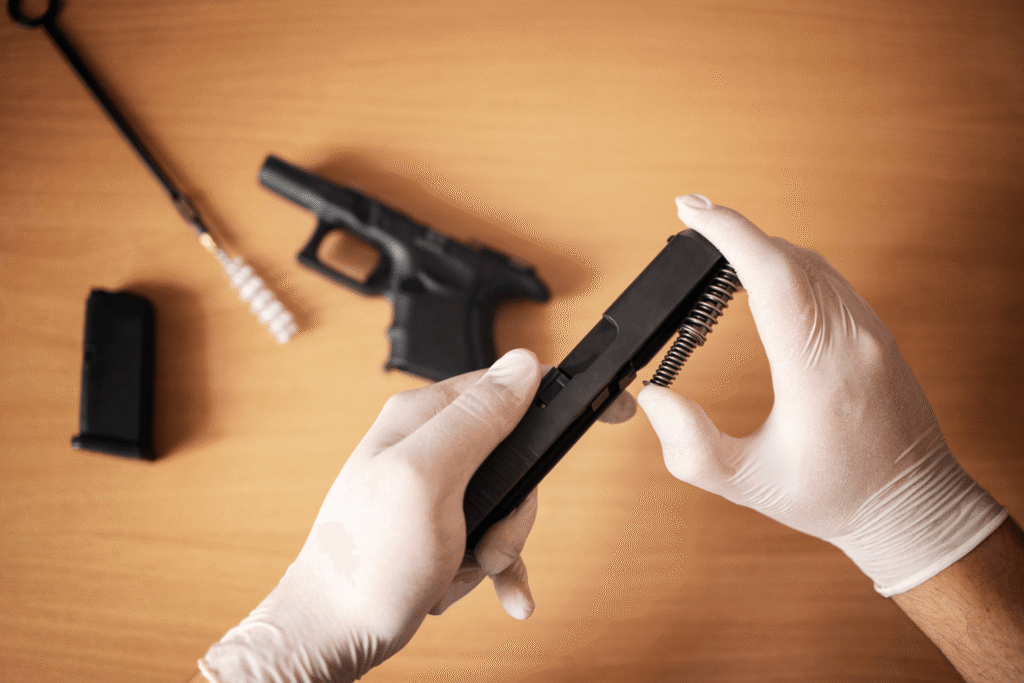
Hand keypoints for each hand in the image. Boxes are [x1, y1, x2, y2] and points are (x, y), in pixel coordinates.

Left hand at [200, 349, 543, 682]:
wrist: (334, 632)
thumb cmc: (369, 561)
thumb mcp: (428, 478)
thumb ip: (477, 419)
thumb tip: (522, 362)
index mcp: (422, 416)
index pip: (503, 389)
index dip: (538, 419)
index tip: (564, 447)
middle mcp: (426, 445)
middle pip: (512, 455)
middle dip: (514, 508)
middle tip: (490, 540)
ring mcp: (432, 488)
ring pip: (505, 502)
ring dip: (501, 545)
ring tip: (472, 568)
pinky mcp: (438, 526)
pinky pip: (490, 536)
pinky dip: (500, 567)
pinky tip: (506, 592)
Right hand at [638, 194, 1006, 595]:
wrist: (912, 507)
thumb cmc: (837, 497)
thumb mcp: (750, 483)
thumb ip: (692, 449)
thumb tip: (654, 398)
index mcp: (817, 370)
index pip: (772, 275)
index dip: (729, 233)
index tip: (692, 209)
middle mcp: (850, 339)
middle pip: (788, 257)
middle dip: (736, 233)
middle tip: (691, 227)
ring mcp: (869, 331)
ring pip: (811, 262)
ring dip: (762, 247)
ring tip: (717, 250)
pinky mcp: (875, 333)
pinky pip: (829, 278)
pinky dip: (788, 264)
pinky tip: (764, 277)